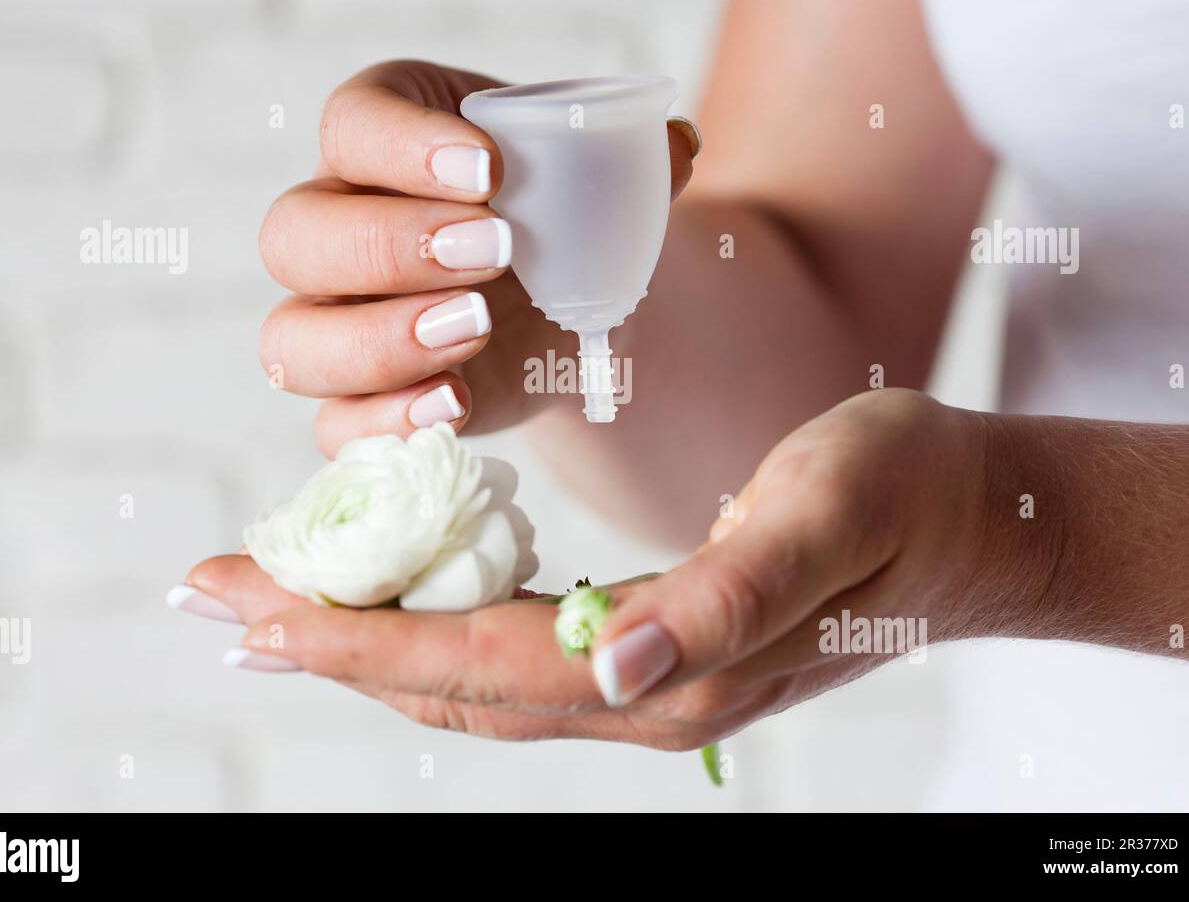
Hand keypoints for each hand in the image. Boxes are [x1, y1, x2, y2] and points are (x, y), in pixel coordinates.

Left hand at [183, 389, 1048, 748]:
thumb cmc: (903, 494)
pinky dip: (432, 629)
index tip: (247, 605)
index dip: (353, 636)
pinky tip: (398, 600)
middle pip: (447, 684)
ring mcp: (648, 682)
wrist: (974, 520)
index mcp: (672, 669)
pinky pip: (513, 654)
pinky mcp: (657, 648)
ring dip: (364, 641)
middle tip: (213, 597)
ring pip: (470, 677)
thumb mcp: (825, 515)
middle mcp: (644, 694)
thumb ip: (729, 597)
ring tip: (274, 605)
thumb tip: (615, 662)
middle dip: (323, 643)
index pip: (474, 664)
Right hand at [257, 60, 697, 448]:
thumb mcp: (586, 175)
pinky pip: (333, 425)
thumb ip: (626, 160)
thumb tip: (677, 144)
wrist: (565, 297)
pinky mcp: (360, 401)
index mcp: (378, 140)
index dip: (404, 146)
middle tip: (497, 251)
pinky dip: (387, 423)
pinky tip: (455, 404)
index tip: (491, 169)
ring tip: (474, 328)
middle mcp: (332, 226)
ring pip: (293, 338)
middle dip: (393, 245)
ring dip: (379, 339)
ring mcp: (332, 320)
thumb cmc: (557, 214)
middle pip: (296, 235)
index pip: (351, 125)